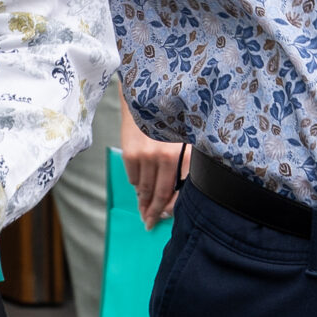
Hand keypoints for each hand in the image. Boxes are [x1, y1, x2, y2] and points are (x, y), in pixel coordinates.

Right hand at [119, 97, 189, 227]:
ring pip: (143, 187)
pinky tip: (140, 188)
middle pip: (158, 193)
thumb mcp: (187, 140)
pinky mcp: (130, 151)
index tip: (164, 217)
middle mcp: (164, 157)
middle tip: (149, 223)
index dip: (170, 209)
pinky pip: (133, 176)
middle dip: (154, 211)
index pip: (175, 193)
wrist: (148, 93)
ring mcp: (145, 155)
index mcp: (183, 155)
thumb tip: (174, 196)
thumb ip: (185, 167)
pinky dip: (136, 183)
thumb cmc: (172, 117)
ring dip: (143, 201)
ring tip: (144, 210)